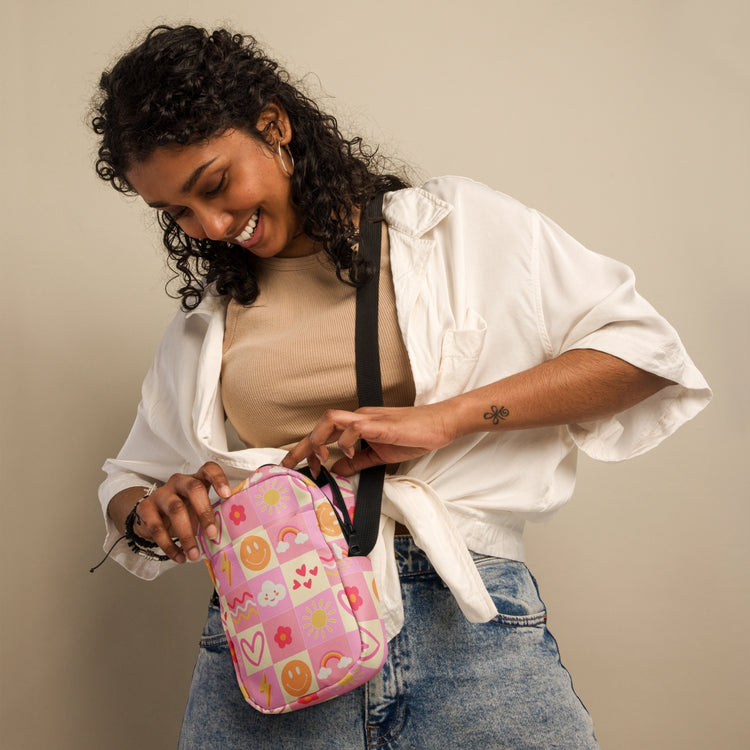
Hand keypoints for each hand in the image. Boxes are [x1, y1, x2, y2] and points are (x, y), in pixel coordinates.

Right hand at [131, 461, 230, 563]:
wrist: (152, 516)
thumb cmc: (184, 511)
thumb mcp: (198, 509)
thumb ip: (212, 515)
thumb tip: (229, 536)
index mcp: (196, 479)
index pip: (209, 469)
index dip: (219, 479)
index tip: (227, 495)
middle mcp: (179, 482)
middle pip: (193, 489)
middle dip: (205, 512)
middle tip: (212, 534)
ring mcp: (161, 494)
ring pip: (176, 509)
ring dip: (187, 535)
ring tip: (194, 555)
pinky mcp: (146, 508)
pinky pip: (157, 527)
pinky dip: (169, 545)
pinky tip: (179, 556)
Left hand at [281, 404, 456, 475]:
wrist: (439, 425)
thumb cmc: (413, 436)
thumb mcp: (380, 455)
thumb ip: (357, 462)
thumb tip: (336, 470)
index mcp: (357, 425)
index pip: (324, 434)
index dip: (305, 449)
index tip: (295, 467)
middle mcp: (358, 418)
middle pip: (320, 424)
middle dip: (300, 446)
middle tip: (287, 465)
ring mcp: (368, 419)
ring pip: (330, 420)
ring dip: (318, 440)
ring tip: (317, 460)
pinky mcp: (380, 424)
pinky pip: (354, 428)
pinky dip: (346, 442)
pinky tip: (349, 455)